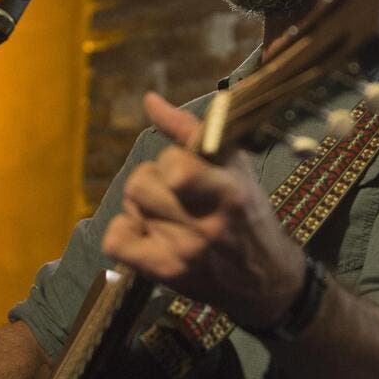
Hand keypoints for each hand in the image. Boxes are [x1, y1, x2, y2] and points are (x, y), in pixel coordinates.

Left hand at [101, 92, 304, 328]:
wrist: (263, 279)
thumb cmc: (248, 211)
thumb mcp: (234, 165)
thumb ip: (190, 130)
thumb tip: (149, 100)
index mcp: (229, 192)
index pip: (173, 165)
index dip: (171, 160)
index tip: (187, 167)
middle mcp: (206, 225)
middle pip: (140, 182)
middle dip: (153, 180)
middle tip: (176, 193)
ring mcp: (184, 253)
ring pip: (130, 206)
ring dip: (142, 205)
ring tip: (167, 213)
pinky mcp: (165, 274)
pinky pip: (115, 240)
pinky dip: (125, 232)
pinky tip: (148, 233)